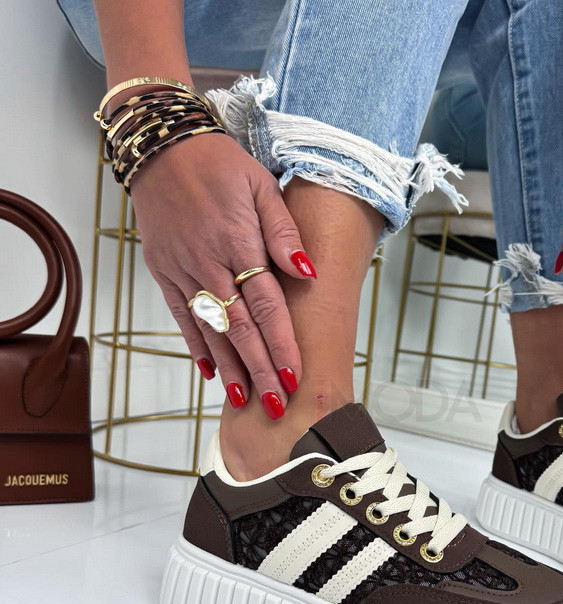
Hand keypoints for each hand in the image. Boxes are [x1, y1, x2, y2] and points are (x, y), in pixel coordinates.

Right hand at [131, 133, 314, 414]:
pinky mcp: (164, 271)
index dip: (281, 344)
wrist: (162, 147)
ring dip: (229, 366)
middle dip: (259, 368)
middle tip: (274, 404)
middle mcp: (208, 262)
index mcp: (238, 242)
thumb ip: (284, 232)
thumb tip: (307, 273)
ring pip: (210, 328)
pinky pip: (181, 315)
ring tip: (245, 399)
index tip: (294, 376)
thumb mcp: (262, 187)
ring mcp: (182, 269)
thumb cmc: (221, 165)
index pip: (266, 305)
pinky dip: (196, 345)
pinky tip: (210, 372)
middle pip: (240, 327)